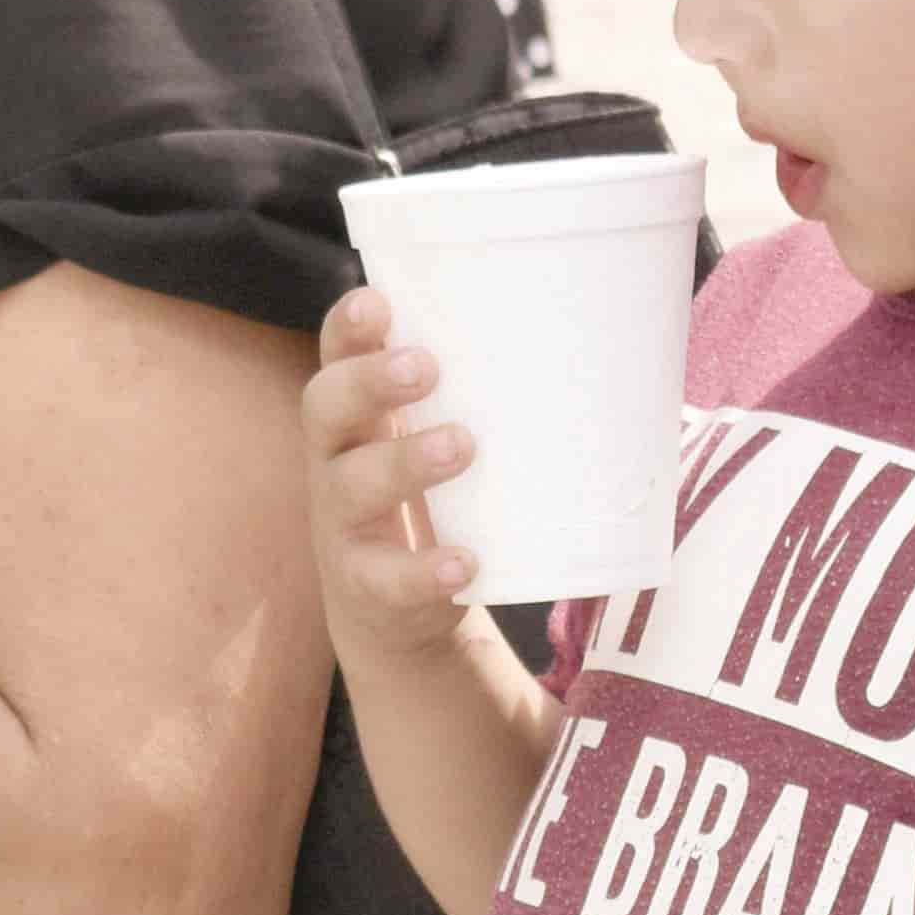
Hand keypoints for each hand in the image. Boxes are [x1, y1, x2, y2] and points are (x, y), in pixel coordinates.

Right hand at [305, 286, 490, 654]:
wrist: (389, 612)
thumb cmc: (428, 501)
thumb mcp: (432, 443)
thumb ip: (475, 399)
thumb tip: (589, 345)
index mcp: (356, 416)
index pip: (336, 356)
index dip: (346, 328)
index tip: (377, 301)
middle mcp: (336, 461)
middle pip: (325, 407)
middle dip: (369, 382)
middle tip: (426, 367)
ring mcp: (343, 524)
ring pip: (352, 485)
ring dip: (405, 462)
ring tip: (462, 445)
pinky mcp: (366, 586)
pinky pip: (385, 577)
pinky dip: (424, 570)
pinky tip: (465, 561)